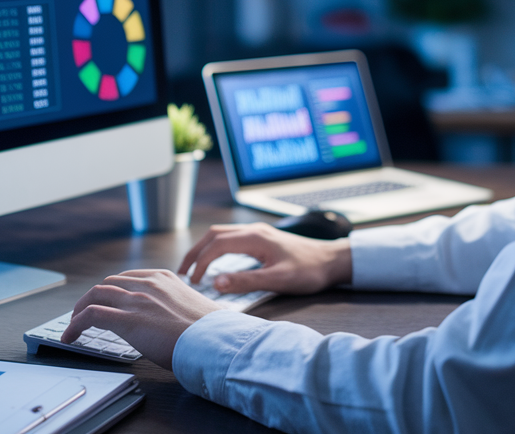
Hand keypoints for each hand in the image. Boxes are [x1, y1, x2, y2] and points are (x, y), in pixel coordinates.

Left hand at [61, 269, 223, 369]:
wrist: (213, 341)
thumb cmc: (209, 332)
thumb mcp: (193, 309)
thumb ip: (178, 308)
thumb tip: (178, 321)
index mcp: (164, 278)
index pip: (128, 278)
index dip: (112, 290)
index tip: (107, 300)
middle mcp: (147, 284)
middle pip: (109, 283)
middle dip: (94, 297)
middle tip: (86, 311)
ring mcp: (136, 300)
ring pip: (96, 295)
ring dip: (80, 309)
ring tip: (74, 323)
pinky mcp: (127, 319)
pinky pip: (91, 315)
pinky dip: (76, 324)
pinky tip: (70, 336)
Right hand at [178, 223, 352, 294]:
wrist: (332, 261)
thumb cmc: (308, 272)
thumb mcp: (277, 280)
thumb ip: (245, 282)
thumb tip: (215, 283)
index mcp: (254, 238)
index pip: (216, 246)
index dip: (201, 263)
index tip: (193, 281)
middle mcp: (253, 230)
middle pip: (213, 235)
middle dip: (195, 252)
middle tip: (183, 272)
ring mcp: (258, 233)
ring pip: (221, 234)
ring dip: (205, 249)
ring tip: (194, 268)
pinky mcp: (262, 238)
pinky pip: (231, 239)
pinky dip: (217, 248)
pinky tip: (217, 263)